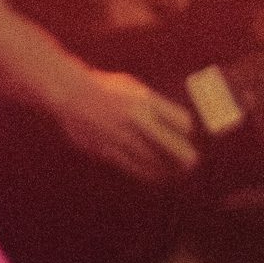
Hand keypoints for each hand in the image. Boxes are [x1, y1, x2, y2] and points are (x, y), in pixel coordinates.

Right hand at [48, 67, 198, 184]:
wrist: (71, 94)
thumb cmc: (106, 87)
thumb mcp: (133, 87)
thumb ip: (152, 103)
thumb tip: (172, 121)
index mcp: (145, 101)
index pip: (180, 121)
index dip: (186, 128)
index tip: (186, 131)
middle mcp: (136, 120)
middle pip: (171, 145)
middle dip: (185, 156)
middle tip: (192, 162)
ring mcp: (120, 137)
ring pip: (152, 160)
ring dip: (167, 168)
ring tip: (177, 172)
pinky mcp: (106, 150)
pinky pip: (132, 166)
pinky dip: (147, 172)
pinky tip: (156, 175)